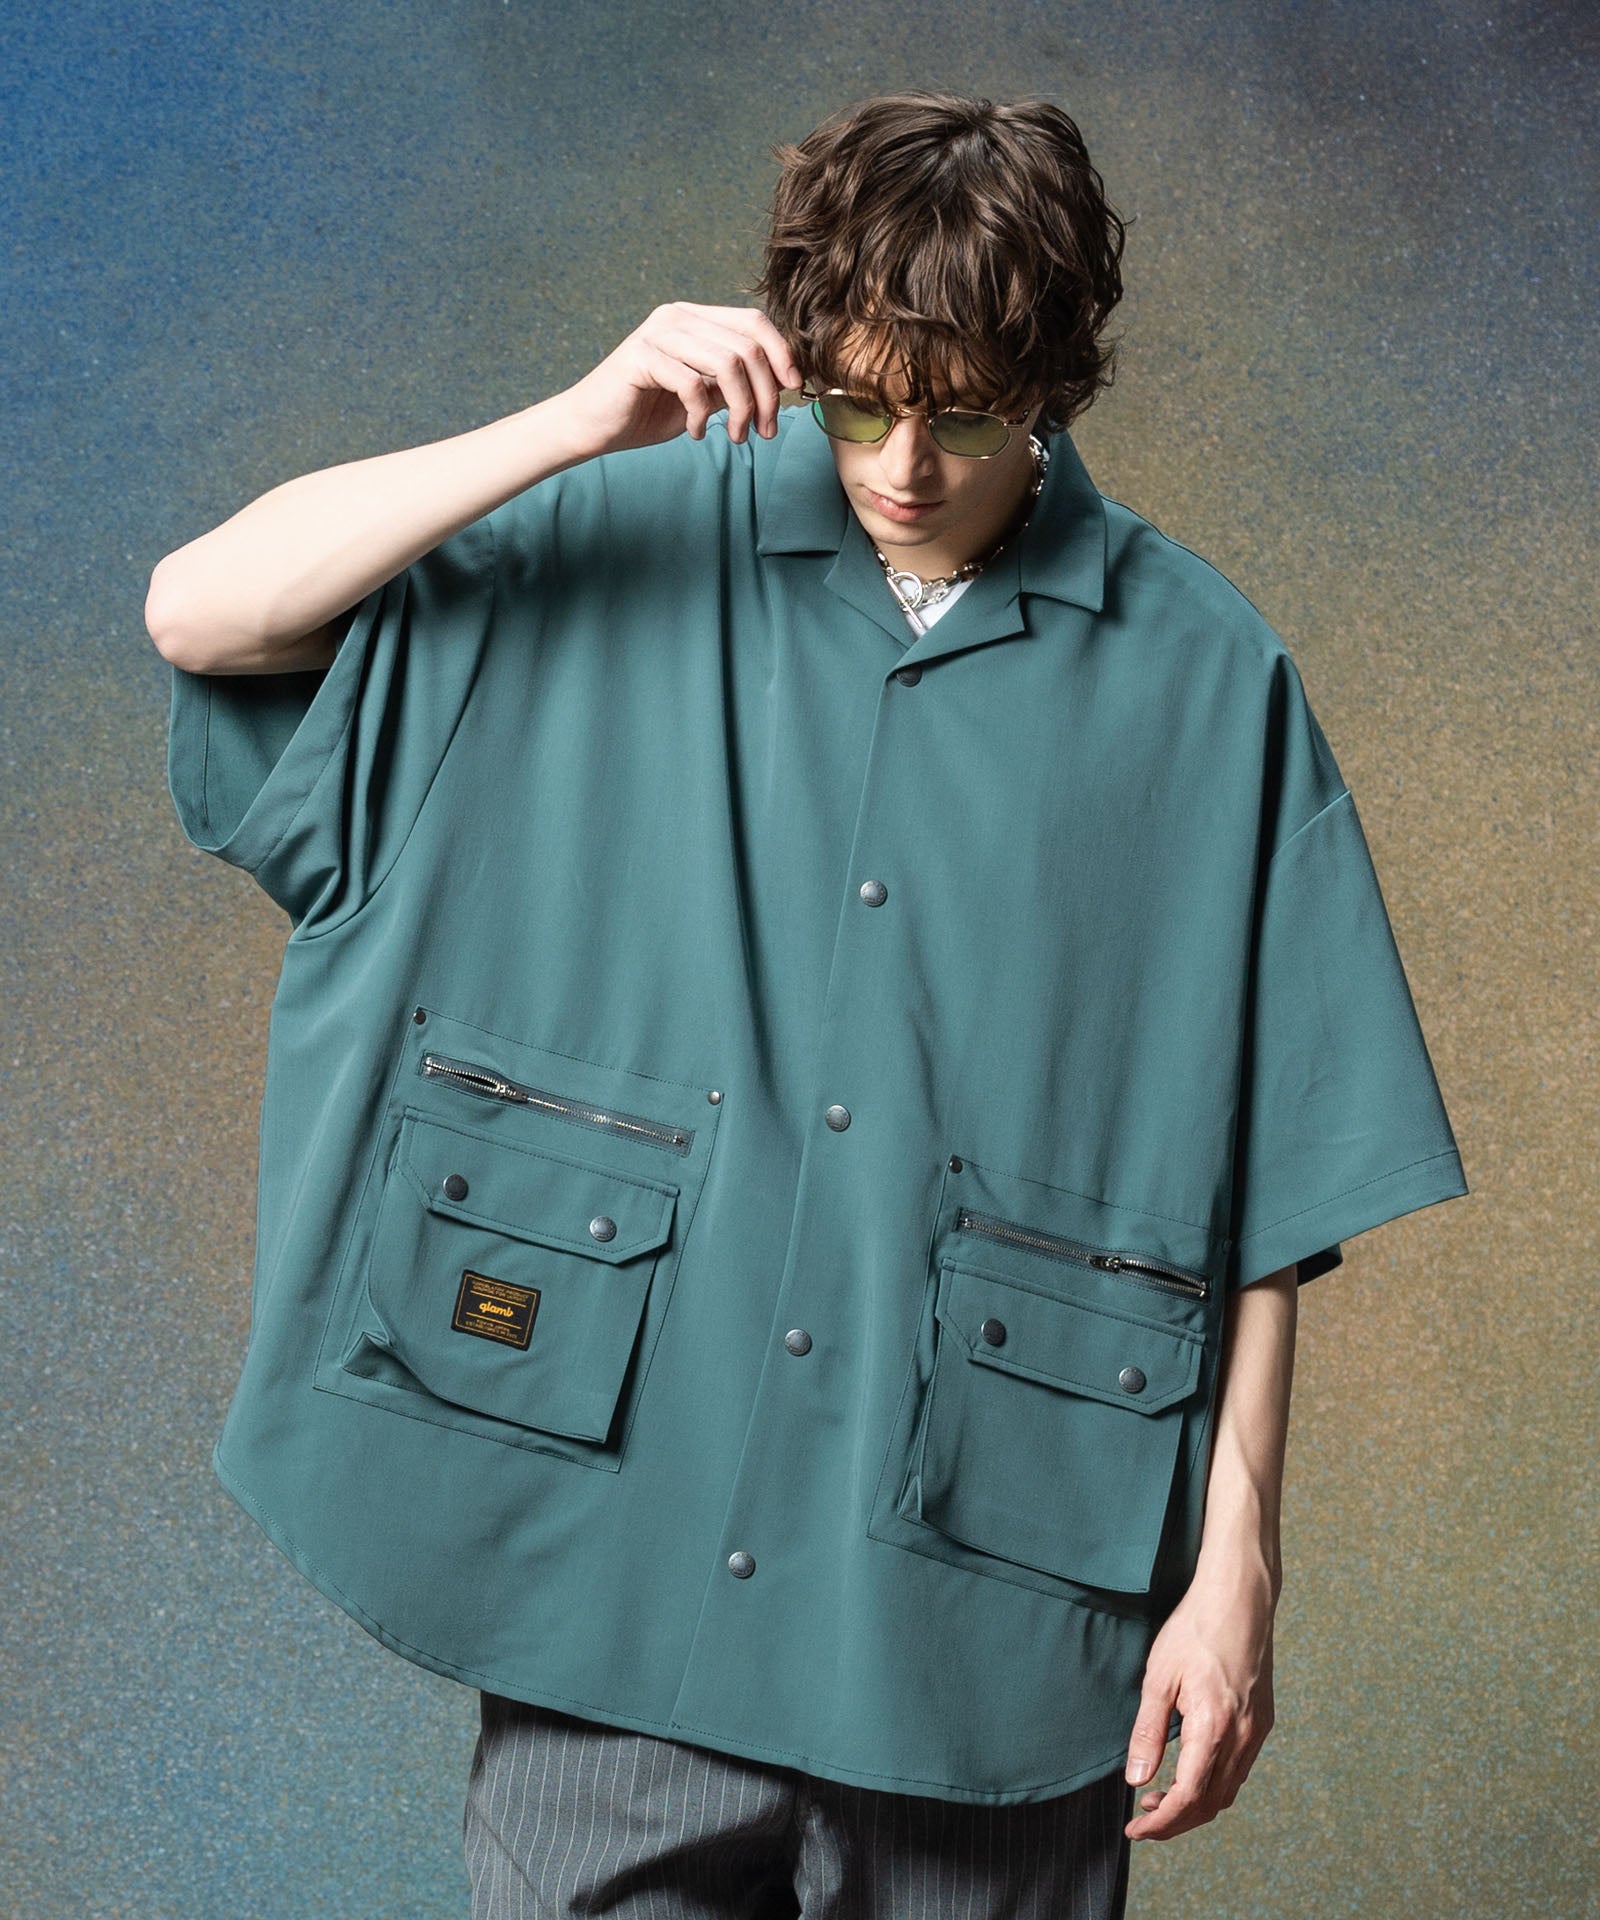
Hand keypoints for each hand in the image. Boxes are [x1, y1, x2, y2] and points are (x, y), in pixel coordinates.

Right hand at [562, 302, 803, 456]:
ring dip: (741, 408)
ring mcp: (657, 333)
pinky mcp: (640, 357)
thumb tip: (783, 383)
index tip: (794, 390)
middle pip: (747, 346)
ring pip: (727, 364)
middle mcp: (677, 317)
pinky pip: (693, 384)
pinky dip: (702, 416)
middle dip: (766, 394)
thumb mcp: (703, 397)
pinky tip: (696, 432)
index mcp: (694, 319)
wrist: (591, 426)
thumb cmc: (647, 411)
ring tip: (737, 436)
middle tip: (766, 430)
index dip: (782, 353)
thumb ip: (734, 384)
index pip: (753, 322)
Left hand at [1121, 1565, 1276, 1840]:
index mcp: (1213, 1728)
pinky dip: (1214, 1785)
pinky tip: (1191, 1773)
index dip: (1160, 1823)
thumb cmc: (1195, 1630)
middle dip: (1175, 1822)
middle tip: (1142, 1822)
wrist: (1240, 1599)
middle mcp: (1242, 1737)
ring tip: (1160, 1800)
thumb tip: (1136, 1780)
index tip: (1134, 1830)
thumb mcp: (1159, 1676)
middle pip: (1210, 1804)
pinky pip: (1240, 1770)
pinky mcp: (1263, 1722)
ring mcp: (1258, 1731)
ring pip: (1228, 1791)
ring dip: (1195, 1806)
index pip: (1187, 1797)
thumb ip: (1148, 1731)